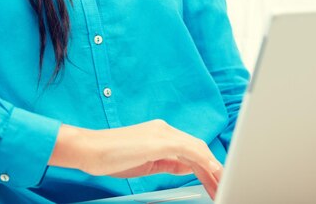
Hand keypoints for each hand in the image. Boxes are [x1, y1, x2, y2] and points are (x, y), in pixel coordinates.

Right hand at [48, 119, 222, 199]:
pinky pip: (189, 150)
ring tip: (222, 183)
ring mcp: (162, 133)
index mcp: (160, 133)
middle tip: (224, 186)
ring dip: (212, 167)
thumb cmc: (112, 156)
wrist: (91, 148)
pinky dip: (204, 160)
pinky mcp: (159, 140)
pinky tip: (212, 171)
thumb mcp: (145, 162)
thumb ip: (167, 162)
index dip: (206, 165)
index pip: (190, 149)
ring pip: (197, 148)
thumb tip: (185, 167)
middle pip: (197, 148)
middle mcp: (164, 129)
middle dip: (213, 168)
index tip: (216, 180)